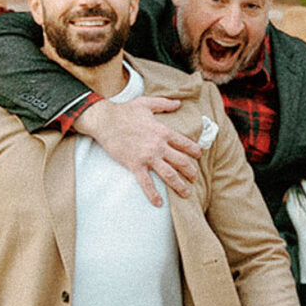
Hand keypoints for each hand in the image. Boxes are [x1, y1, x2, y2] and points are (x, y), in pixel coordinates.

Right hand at [77, 95, 201, 206]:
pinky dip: (153, 195)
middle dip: (191, 171)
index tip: (199, 155)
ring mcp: (147, 157)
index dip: (194, 150)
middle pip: (181, 162)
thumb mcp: (146, 103)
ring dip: (179, 185)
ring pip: (169, 175)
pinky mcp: (135, 165)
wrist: (105, 121)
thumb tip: (179, 102)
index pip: (184, 143)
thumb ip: (164, 103)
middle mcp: (158, 146)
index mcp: (163, 131)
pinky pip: (147, 183)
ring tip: (186, 193)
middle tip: (195, 178)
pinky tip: (159, 203)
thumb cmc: (125, 111)